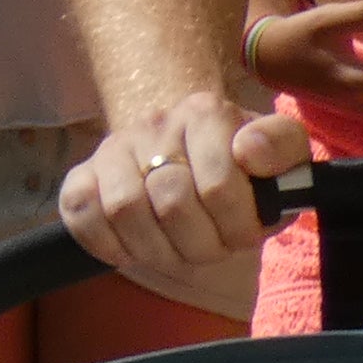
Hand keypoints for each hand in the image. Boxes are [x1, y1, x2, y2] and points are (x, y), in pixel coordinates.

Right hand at [58, 86, 309, 313]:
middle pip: (171, 204)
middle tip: (211, 247)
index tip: (245, 233)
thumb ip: (283, 148)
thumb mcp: (282, 158)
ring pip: (123, 210)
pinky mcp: (82, 173)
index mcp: (206, 113)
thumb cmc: (243, 171)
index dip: (237, 227)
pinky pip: (79, 210)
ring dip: (156, 249)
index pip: (218, 187)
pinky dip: (107, 242)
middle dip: (200, 245)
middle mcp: (154, 122)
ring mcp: (113, 147)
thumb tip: (250, 152)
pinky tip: (134, 247)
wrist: (191, 157)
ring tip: (176, 250)